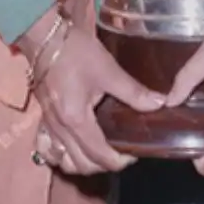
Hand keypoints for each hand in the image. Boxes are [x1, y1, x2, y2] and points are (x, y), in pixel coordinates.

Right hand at [23, 16, 163, 175]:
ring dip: (82, 164)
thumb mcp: (108, 70)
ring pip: (63, 161)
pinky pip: (48, 149)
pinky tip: (73, 148)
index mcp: (77, 120)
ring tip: (99, 153)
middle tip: (121, 153)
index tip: (134, 153)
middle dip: (103, 166)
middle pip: (81, 165)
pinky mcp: (43, 119)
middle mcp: (60, 129)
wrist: (45, 37)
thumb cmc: (76, 52)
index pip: (99, 156)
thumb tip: (160, 104)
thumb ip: (133, 91)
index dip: (120, 161)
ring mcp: (48, 126)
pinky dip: (61, 155)